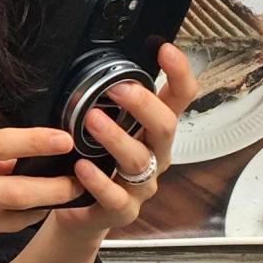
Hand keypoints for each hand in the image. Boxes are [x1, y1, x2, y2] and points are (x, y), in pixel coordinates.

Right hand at [0, 124, 82, 262]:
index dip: (34, 141)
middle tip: (76, 183)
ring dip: (36, 210)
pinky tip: (16, 213)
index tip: (64, 138)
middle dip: (52, 190)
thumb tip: (12, 158)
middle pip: (12, 193)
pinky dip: (6, 222)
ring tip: (55, 198)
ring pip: (6, 219)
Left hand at [64, 42, 196, 231]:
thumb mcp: (106, 128)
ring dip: (116, 137)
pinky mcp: (123, 210)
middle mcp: (155, 155)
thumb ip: (108, 101)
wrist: (82, 213)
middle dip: (144, 105)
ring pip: (139, 160)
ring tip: (91, 120)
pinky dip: (98, 180)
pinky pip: (115, 196)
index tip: (166, 49)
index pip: (180, 98)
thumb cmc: (96, 161)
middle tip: (116, 88)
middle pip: (166, 127)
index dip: (180, 74)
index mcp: (154, 130)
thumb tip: (93, 60)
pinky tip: (82, 167)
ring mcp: (141, 186)